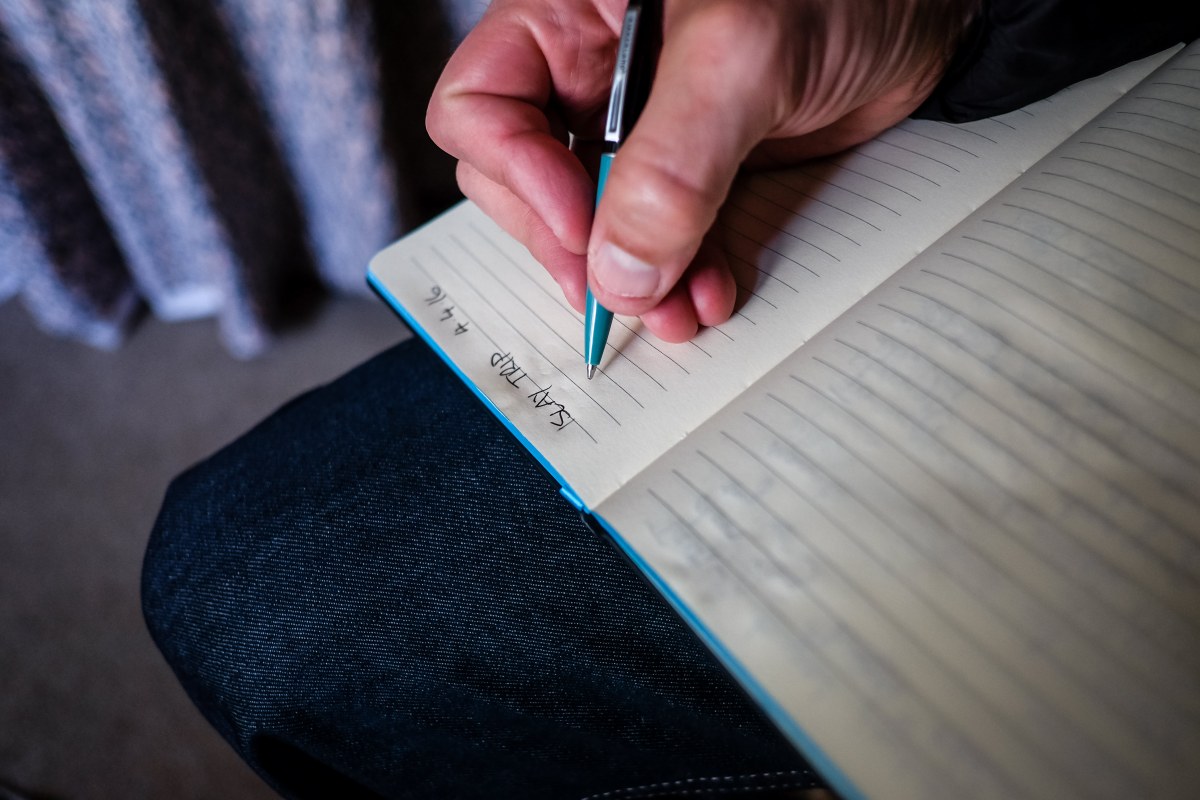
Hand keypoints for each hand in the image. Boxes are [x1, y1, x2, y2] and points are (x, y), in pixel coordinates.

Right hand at [427, 0, 974, 341]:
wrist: (930, 14)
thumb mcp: (744, 56)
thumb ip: (672, 163)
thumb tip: (618, 269)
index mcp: (572, 15)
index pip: (481, 103)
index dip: (515, 172)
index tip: (579, 221)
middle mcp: (591, 73)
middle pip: (523, 177)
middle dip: (574, 244)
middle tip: (617, 291)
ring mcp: (639, 129)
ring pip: (590, 223)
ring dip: (628, 279)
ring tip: (676, 312)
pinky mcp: (689, 172)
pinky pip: (655, 240)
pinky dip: (676, 278)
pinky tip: (707, 294)